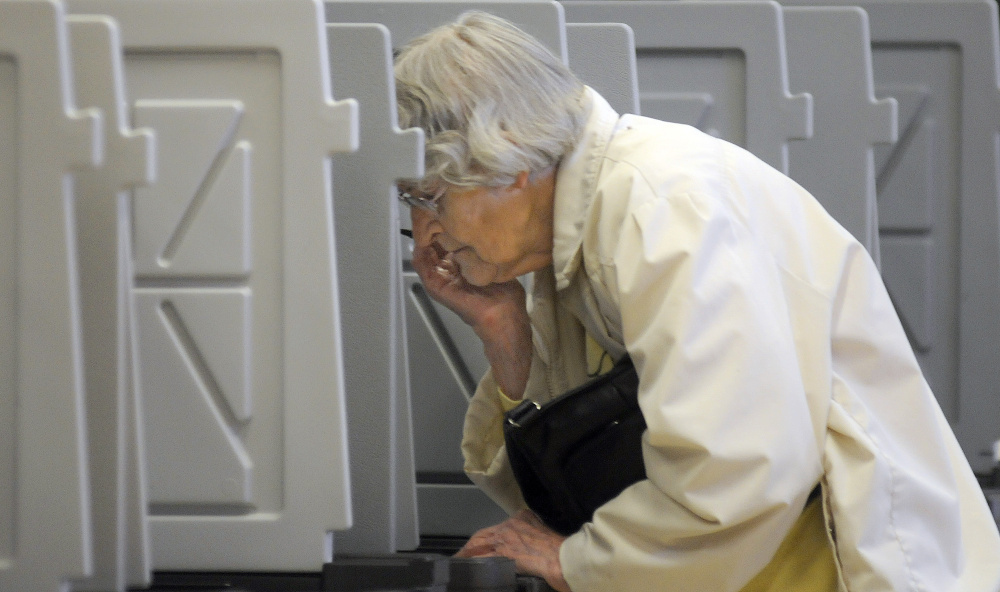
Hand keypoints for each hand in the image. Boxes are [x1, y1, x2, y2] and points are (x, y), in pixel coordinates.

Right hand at [409, 208, 532, 398]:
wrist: (502, 313)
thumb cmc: (503, 293)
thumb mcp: (494, 260)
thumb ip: (485, 245)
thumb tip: (486, 222)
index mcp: (458, 264)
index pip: (443, 239)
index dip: (440, 222)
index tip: (441, 206)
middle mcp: (446, 269)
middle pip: (431, 242)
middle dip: (429, 224)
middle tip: (429, 206)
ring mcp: (438, 278)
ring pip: (423, 251)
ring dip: (422, 234)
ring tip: (424, 217)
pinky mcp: (435, 285)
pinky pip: (422, 265)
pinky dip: (420, 250)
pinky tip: (424, 236)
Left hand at [455, 510, 570, 591]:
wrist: (560, 557)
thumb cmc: (558, 548)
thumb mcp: (547, 530)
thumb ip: (535, 529)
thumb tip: (532, 540)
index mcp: (521, 517)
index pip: (498, 527)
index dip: (489, 537)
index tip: (485, 543)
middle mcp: (509, 525)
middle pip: (483, 534)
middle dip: (473, 544)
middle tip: (465, 553)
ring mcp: (504, 539)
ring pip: (479, 544)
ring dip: (468, 552)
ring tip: (460, 560)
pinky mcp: (501, 553)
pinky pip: (480, 556)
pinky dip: (469, 560)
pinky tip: (463, 566)